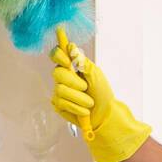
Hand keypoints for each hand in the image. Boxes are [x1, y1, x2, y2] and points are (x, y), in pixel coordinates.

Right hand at [49, 26, 151, 161]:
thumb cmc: (102, 93)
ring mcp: (59, 91)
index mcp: (71, 66)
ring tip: (89, 102)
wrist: (105, 115)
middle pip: (57, 73)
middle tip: (86, 88)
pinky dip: (76, 107)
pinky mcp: (58, 105)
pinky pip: (62, 103)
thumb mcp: (96, 74)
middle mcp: (62, 77)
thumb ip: (82, 61)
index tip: (68, 62)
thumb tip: (71, 46)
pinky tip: (84, 110)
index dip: (59, 56)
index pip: (56, 54)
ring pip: (60, 90)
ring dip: (79, 98)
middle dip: (74, 82)